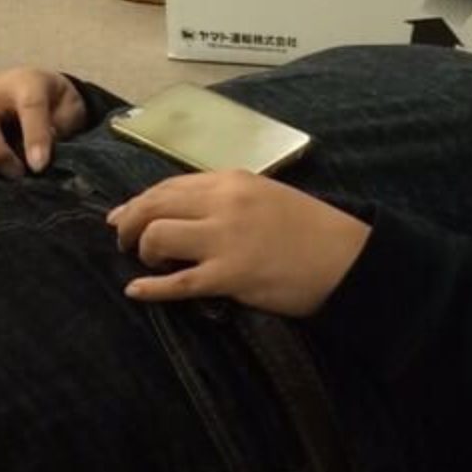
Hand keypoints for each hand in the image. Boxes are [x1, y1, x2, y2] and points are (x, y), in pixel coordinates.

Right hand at [0, 67, 88, 177]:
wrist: (34, 90)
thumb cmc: (55, 103)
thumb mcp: (71, 111)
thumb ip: (62, 129)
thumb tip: (40, 155)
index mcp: (29, 83)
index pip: (30, 106)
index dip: (34, 137)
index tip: (39, 166)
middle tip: (17, 173)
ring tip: (6, 171)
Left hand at [107, 171, 371, 317]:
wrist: (348, 257)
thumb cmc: (310, 229)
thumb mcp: (266, 196)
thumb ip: (226, 199)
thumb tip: (184, 211)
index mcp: (231, 181)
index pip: (169, 186)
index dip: (140, 202)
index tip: (122, 215)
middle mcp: (222, 203)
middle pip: (154, 206)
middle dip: (130, 224)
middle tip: (123, 242)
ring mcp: (225, 239)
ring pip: (157, 237)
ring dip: (142, 251)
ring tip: (146, 263)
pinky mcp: (230, 275)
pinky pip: (177, 282)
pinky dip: (151, 288)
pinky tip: (135, 291)